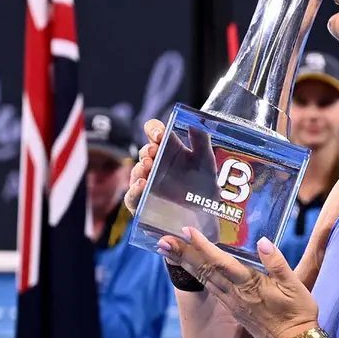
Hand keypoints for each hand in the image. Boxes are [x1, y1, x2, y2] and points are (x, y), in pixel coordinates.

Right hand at [124, 118, 220, 240]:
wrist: (206, 216)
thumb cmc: (204, 185)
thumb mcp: (206, 161)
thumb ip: (201, 140)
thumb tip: (196, 121)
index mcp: (169, 149)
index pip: (155, 132)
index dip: (153, 129)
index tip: (159, 134)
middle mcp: (156, 164)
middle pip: (144, 152)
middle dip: (147, 150)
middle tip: (154, 151)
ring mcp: (148, 183)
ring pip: (136, 172)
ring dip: (140, 168)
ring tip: (148, 167)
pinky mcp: (144, 203)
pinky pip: (132, 197)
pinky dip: (134, 191)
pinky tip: (142, 186)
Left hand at [157, 227, 319, 337]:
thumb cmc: (297, 313)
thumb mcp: (294, 285)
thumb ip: (276, 262)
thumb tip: (262, 241)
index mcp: (249, 285)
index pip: (220, 262)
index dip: (202, 246)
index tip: (187, 231)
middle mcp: (235, 295)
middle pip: (203, 271)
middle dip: (183, 255)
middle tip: (163, 241)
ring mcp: (233, 304)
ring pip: (204, 280)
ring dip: (186, 265)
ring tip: (171, 252)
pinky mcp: (235, 310)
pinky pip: (211, 289)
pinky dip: (199, 276)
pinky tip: (195, 270)